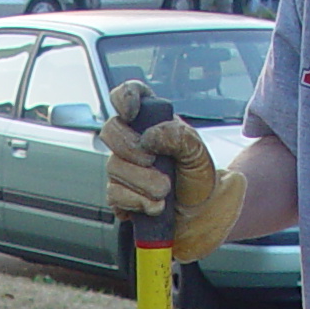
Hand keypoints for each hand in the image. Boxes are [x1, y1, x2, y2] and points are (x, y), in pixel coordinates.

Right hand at [100, 80, 248, 262]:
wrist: (199, 213)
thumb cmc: (197, 177)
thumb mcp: (197, 152)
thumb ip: (177, 136)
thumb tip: (148, 137)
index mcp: (151, 121)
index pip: (128, 94)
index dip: (124, 98)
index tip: (133, 114)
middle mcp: (132, 141)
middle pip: (110, 130)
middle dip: (130, 147)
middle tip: (153, 161)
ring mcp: (122, 168)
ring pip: (113, 167)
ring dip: (142, 181)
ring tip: (165, 191)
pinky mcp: (119, 195)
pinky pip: (113, 194)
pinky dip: (137, 201)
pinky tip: (155, 205)